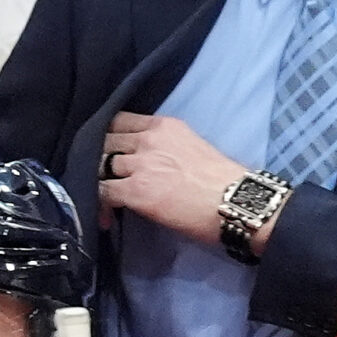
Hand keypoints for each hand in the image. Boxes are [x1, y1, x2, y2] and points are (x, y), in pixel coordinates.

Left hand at [99, 113, 248, 246]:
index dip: (109, 136)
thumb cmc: (226, 181)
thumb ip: (166, 147)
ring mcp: (139, 165)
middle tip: (104, 177)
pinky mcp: (134, 191)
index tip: (110, 151)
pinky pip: (101, 192)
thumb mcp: (193, 147)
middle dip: (99, 160)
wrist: (238, 203)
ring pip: (98, 166)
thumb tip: (148, 162)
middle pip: (103, 142)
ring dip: (98, 182)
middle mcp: (148, 140)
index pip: (119, 120)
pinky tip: (106, 215)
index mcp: (165, 126)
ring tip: (105, 199)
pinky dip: (100, 204)